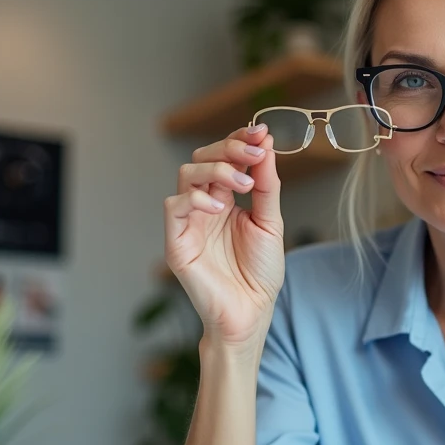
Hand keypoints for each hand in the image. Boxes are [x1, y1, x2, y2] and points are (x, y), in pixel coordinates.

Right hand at [163, 123, 283, 346]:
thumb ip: (267, 186)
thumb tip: (266, 145)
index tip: (260, 132)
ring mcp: (188, 221)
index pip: (226, 158)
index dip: (239, 140)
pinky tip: (220, 208)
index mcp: (226, 199)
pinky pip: (174, 205)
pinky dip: (195, 198)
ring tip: (243, 182)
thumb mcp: (271, 223)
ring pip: (186, 174)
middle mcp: (205, 205)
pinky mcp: (176, 240)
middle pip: (202, 158)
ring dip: (216, 169)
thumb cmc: (259, 274)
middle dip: (229, 148)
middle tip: (254, 150)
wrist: (251, 313)